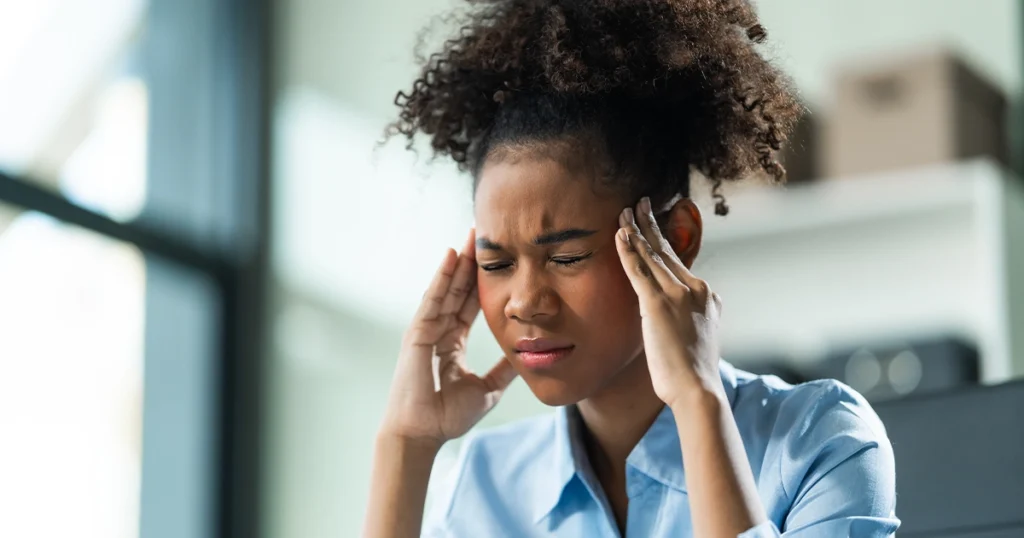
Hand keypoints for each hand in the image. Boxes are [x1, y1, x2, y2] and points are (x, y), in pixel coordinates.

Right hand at [379, 229, 517, 447]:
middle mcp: (438, 332)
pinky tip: (451, 256)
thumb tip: (528, 357)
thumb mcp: (488, 389)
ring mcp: (426, 330)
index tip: (497, 259)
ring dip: (458, 262)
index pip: (470, 305)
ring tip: (471, 236)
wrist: (423, 434)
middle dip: (470, 263)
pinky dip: (441, 277)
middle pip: (457, 290)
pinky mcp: (417, 333)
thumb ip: (504, 371)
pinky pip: (433, 299)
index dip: (482, 282)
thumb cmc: (447, 416)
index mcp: (452, 343)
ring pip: (446, 289)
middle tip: (484, 234)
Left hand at [614, 197, 723, 408]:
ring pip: (652, 255)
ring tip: (624, 210)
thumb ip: (688, 319)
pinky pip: (639, 270)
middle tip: (640, 202)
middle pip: (667, 250)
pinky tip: (619, 233)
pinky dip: (628, 250)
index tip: (653, 226)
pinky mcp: (658, 304)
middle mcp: (697, 288)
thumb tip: (676, 319)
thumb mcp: (698, 338)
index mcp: (708, 296)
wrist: (697, 389)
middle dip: (651, 224)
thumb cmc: (693, 373)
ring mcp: (678, 294)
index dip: (663, 242)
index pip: (679, 263)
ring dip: (635, 229)